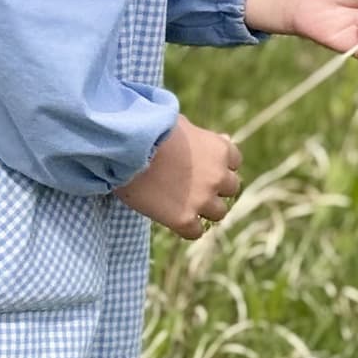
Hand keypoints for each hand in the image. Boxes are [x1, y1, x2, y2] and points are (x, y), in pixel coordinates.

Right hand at [117, 117, 240, 239]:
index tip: (201, 166)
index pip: (234, 162)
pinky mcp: (183, 219)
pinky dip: (186, 228)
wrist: (124, 147)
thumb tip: (227, 138)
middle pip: (230, 188)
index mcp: (220, 150)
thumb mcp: (181, 124)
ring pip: (218, 213)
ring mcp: (202, 200)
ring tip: (181, 203)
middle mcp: (218, 177)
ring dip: (204, 209)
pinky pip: (195, 232)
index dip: (217, 165)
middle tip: (191, 185)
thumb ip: (205, 136)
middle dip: (214, 187)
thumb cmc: (147, 128)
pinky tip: (172, 218)